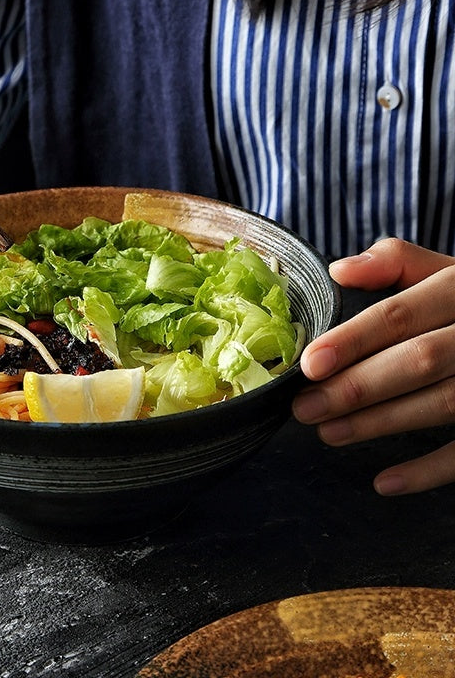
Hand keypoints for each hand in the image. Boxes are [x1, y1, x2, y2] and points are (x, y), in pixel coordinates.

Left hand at [292, 238, 454, 495]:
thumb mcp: (447, 269)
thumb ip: (396, 263)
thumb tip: (340, 271)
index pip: (400, 314)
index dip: (353, 340)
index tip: (310, 364)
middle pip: (419, 361)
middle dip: (357, 388)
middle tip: (304, 408)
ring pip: (444, 404)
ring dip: (381, 424)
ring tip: (328, 433)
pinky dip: (431, 470)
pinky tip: (385, 482)